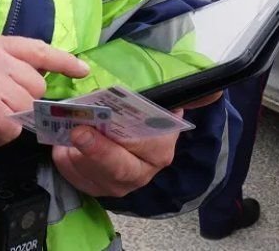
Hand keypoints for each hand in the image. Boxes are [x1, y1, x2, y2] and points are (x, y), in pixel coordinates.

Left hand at [49, 92, 220, 197]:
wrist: (117, 140)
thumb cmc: (139, 118)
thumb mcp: (162, 103)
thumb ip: (190, 95)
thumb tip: (217, 90)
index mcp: (161, 147)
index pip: (154, 144)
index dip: (137, 134)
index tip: (112, 118)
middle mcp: (142, 170)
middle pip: (122, 166)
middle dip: (100, 150)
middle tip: (80, 131)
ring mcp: (118, 183)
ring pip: (96, 175)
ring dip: (79, 156)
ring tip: (66, 135)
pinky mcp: (95, 188)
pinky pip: (78, 178)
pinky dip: (67, 162)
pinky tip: (61, 146)